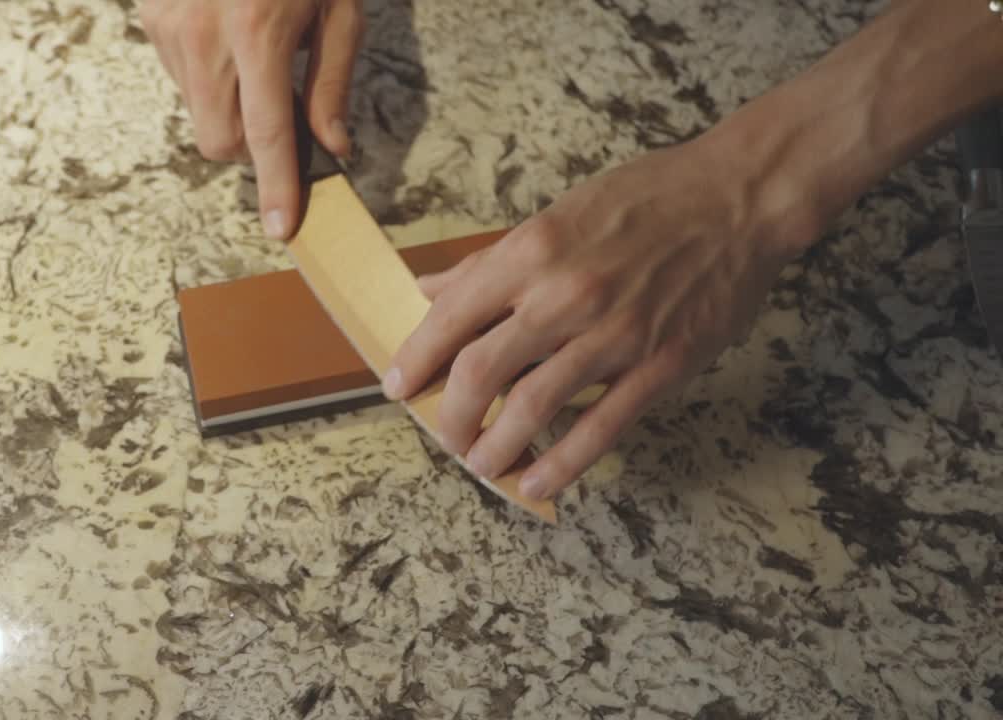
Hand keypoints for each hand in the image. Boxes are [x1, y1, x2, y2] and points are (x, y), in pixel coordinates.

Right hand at [141, 0, 363, 237]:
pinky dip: (207, 75)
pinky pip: (179, 77)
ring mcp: (168, 25)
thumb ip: (330, 83)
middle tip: (278, 114)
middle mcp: (204, 34)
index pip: (266, 134)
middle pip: (219, 140)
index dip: (276, 186)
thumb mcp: (337, 10)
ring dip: (228, 106)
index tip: (281, 226)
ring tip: (253, 53)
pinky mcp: (150, 16)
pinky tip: (226, 35)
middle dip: (250, 147)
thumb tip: (332, 146)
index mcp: (257, 32)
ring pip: (197, 111)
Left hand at [382, 135, 817, 500]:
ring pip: (531, 408)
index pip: (451, 317)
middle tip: (446, 434)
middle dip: (450, 415)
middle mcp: (563, 295)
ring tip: (483, 464)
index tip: (397, 385)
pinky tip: (538, 483)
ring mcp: (612, 334)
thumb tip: (433, 288)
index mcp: (532, 251)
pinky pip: (600, 427)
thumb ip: (492, 262)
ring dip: (496, 448)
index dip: (416, 359)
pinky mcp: (660, 365)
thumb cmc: (647, 199)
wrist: (738, 199)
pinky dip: (562, 464)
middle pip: (479, 372)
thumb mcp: (558, 214)